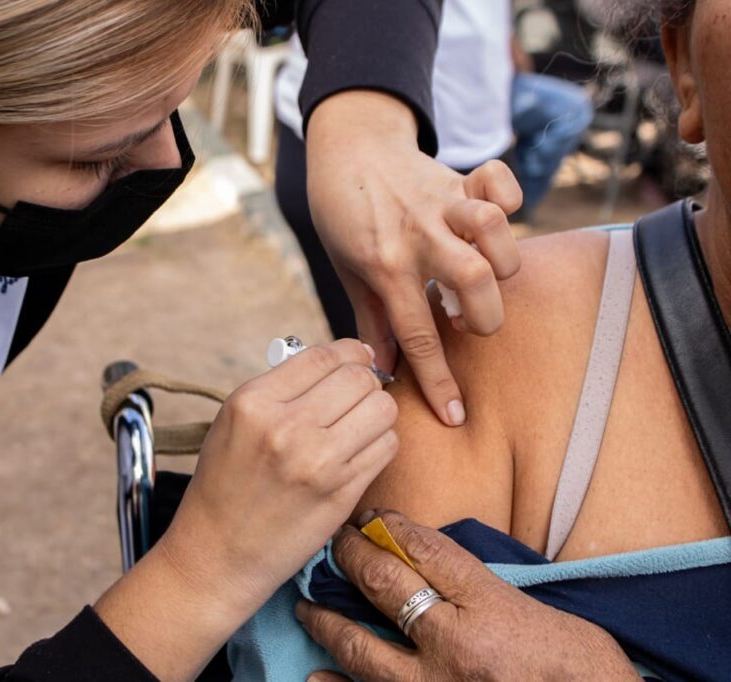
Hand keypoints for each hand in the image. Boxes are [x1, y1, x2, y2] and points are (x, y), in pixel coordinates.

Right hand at [96, 340, 398, 680]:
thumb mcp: (234, 422)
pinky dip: (380, 443)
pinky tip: (359, 452)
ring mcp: (318, 462)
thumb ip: (282, 389)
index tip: (355, 359)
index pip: (323, 356)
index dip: (348, 353)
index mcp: (254, 403)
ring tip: (358, 424)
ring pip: (382, 408)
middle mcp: (286, 427)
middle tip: (357, 395)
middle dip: (365, 380)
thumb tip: (339, 360)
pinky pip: (387, 446)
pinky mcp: (343, 492)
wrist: (218, 554)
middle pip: (359, 378)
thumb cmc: (225, 484)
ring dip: (376, 412)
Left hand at [296, 511, 639, 681]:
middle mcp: (455, 646)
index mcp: (489, 607)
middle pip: (384, 585)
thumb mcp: (536, 612)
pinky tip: (315, 675)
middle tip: (331, 544)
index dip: (390, 526)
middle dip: (351, 557)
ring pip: (362, 647)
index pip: (425, 549)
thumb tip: (432, 565)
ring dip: (328, 622)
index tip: (372, 517)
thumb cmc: (583, 670)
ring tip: (307, 607)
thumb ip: (482, 587)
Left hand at [306, 92, 522, 426]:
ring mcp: (441, 205)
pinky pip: (499, 181)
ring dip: (501, 260)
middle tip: (469, 319)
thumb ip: (371, 317)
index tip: (455, 415)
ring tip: (484, 274)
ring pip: (493, 230)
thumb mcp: (346, 270)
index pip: (417, 336)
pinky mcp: (460, 179)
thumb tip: (382, 367)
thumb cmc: (343, 214)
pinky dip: (509, 196)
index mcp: (386, 266)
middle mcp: (418, 235)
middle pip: (474, 280)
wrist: (347, 147)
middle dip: (486, 315)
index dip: (439, 381)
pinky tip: (496, 214)